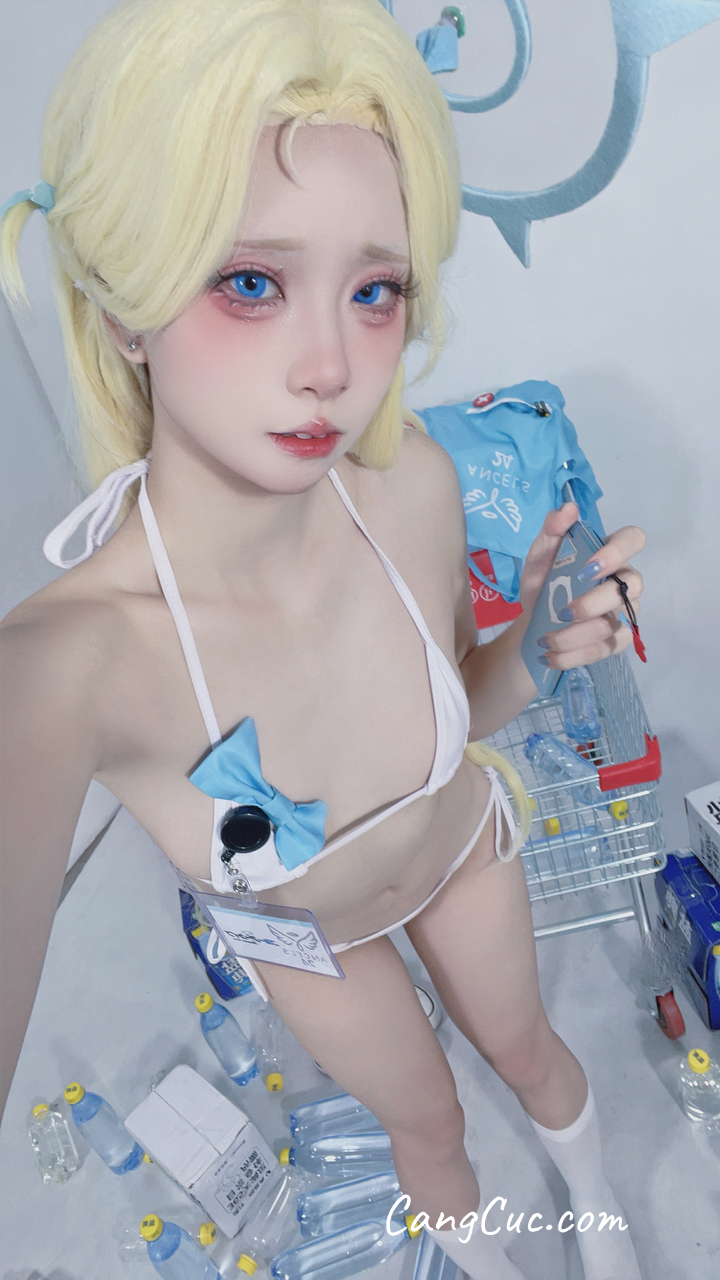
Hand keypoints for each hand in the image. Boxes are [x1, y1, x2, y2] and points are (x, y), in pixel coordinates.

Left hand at [519, 504, 645, 669]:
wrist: (533, 624)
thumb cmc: (544, 585)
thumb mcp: (538, 558)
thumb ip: (551, 532)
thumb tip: (568, 508)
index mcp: (609, 553)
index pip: (633, 539)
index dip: (617, 553)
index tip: (587, 568)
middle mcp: (624, 581)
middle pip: (632, 587)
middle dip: (593, 603)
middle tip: (562, 611)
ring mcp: (625, 612)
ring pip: (612, 625)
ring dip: (573, 635)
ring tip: (545, 640)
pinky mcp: (618, 640)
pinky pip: (605, 649)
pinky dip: (573, 655)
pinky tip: (551, 656)